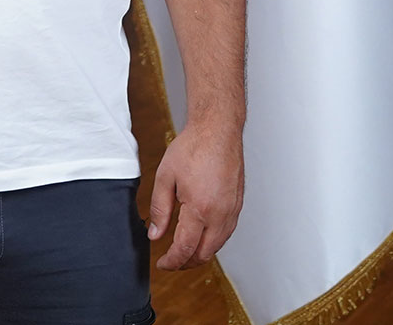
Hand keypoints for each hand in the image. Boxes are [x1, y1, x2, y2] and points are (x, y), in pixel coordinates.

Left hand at [147, 121, 243, 270]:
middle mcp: (220, 215)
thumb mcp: (165, 176)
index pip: (185, 248)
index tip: (162, 263)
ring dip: (200, 254)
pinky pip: (225, 234)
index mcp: (200, 208)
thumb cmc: (193, 147)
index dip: (172, 261)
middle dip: (186, 263)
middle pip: (204, 254)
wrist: (218, 130)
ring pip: (217, 247)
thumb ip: (159, 209)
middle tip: (171, 260)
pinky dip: (212, 242)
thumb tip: (155, 234)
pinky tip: (200, 236)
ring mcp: (231, 211)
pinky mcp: (237, 206)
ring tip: (183, 251)